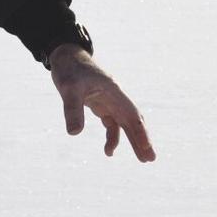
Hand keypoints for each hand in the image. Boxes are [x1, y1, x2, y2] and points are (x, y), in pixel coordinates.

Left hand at [47, 45, 155, 161]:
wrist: (65, 56)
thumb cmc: (69, 70)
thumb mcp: (68, 89)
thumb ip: (73, 110)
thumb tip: (74, 133)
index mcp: (114, 92)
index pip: (132, 114)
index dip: (140, 132)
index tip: (147, 147)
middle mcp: (115, 97)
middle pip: (133, 121)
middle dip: (142, 140)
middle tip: (151, 159)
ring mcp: (109, 101)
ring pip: (125, 124)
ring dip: (133, 140)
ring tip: (142, 159)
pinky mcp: (101, 104)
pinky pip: (112, 123)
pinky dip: (113, 137)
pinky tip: (109, 151)